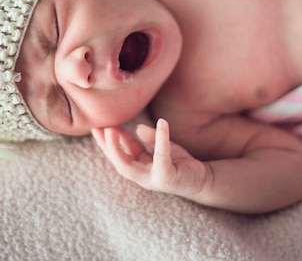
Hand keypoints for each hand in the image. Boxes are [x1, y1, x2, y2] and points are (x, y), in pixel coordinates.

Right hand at [91, 119, 210, 198]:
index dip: (108, 142)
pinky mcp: (167, 177)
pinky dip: (161, 139)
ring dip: (119, 148)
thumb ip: (150, 139)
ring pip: (129, 166)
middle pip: (118, 163)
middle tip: (99, 129)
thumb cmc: (181, 163)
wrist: (203, 180)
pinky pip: (161, 156)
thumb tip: (137, 128)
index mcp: (140, 168)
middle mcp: (143, 176)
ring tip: (112, 130)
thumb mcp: (164, 147)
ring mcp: (153, 179)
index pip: (120, 155)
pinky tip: (162, 123)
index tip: (98, 127)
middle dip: (107, 147)